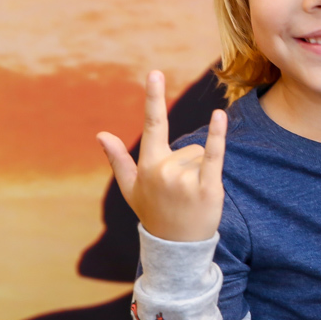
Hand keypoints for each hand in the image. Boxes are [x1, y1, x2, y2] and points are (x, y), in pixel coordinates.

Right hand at [97, 71, 226, 242]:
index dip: (154, 97)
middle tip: (182, 192)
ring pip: (202, 154)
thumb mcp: (131, 188)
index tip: (156, 72)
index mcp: (148, 164)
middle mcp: (164, 169)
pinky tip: (218, 116)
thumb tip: (101, 134)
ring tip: (192, 196)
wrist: (176, 247)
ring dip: (202, 172)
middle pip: (189, 145)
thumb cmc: (154, 214)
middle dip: (190, 165)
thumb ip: (118, 160)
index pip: (153, 124)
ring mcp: (185, 179)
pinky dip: (217, 136)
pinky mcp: (207, 187)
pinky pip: (214, 154)